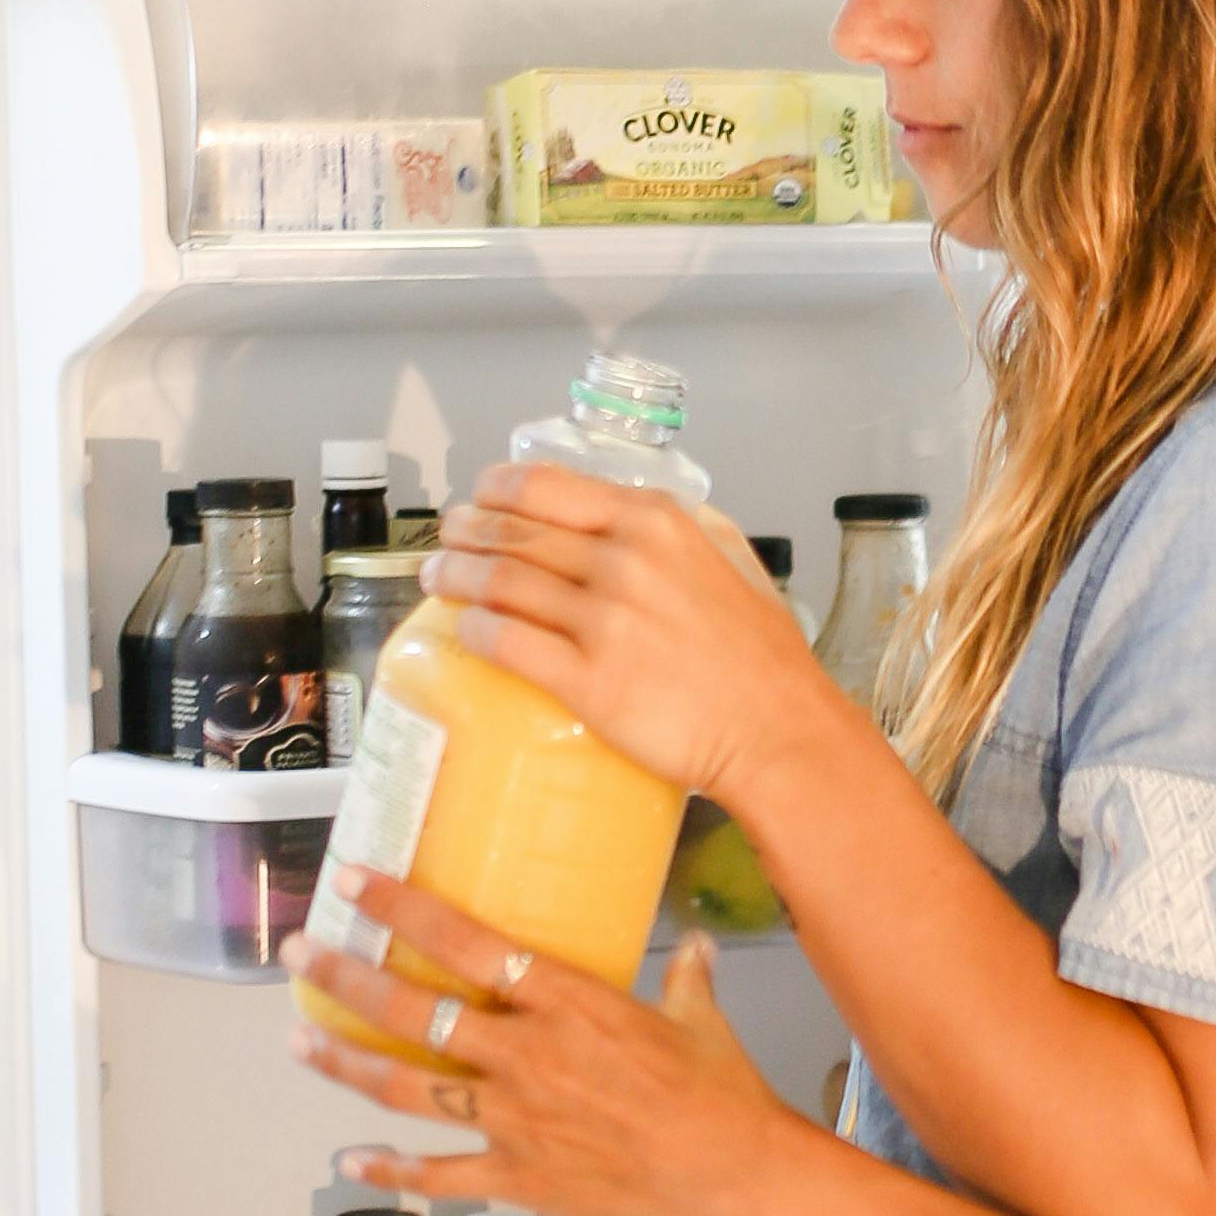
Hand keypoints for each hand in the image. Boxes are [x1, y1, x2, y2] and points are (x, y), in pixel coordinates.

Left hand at [300, 871, 793, 1215]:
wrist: (734, 1177)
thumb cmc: (722, 1093)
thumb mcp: (701, 1018)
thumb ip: (684, 975)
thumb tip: (693, 944)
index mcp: (567, 1002)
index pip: (467, 943)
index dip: (403, 910)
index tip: (354, 883)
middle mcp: (525, 1054)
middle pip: (415, 1012)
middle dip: (347, 979)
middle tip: (299, 952)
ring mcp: (513, 1119)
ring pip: (408, 1088)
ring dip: (347, 1062)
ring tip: (299, 1040)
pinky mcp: (517, 1176)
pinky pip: (438, 1172)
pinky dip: (390, 1169)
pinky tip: (349, 1159)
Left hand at [425, 469, 825, 810]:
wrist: (776, 728)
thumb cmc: (761, 655)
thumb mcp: (727, 559)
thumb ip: (675, 533)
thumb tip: (625, 519)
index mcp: (655, 523)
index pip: (546, 487)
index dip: (497, 488)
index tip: (481, 495)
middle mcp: (623, 562)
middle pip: (515, 533)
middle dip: (467, 532)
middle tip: (447, 539)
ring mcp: (602, 621)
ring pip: (501, 584)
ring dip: (457, 577)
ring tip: (438, 578)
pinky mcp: (587, 681)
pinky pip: (508, 644)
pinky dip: (474, 631)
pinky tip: (463, 629)